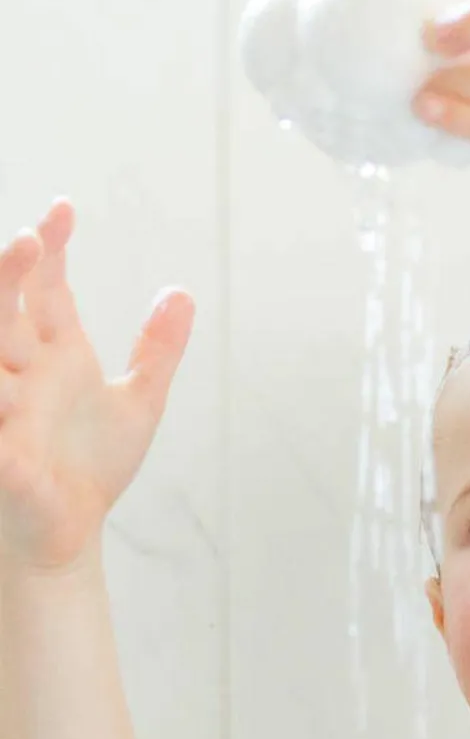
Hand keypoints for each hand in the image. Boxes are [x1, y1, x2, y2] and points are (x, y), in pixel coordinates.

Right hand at [0, 200, 193, 574]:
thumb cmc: (92, 467)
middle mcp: (22, 372)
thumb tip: (182, 290)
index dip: (52, 249)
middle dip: (12, 272)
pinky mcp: (2, 453)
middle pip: (4, 310)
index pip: (45, 289)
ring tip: (18, 264)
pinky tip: (7, 385)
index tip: (63, 208)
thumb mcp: (140, 401)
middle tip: (32, 237)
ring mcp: (5, 409)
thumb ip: (157, 349)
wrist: (72, 530)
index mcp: (55, 356)